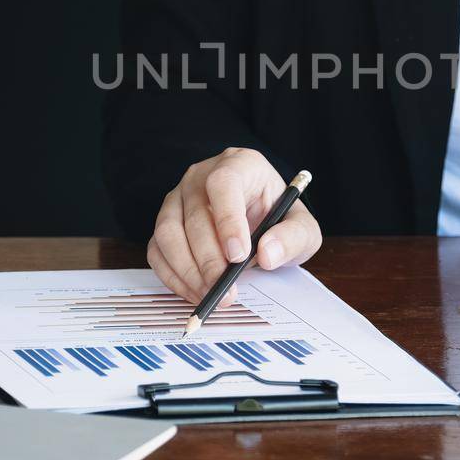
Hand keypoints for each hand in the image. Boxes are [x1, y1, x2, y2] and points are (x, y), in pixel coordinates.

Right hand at [147, 147, 322, 303]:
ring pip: (168, 232)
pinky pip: (157, 250)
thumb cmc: (279, 220)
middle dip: (209, 258)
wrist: (261, 226)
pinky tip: (196, 292)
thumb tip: (268, 254)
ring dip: (188, 270)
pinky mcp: (165, 223)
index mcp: (240, 164)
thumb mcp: (302, 229)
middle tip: (226, 290)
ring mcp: (178, 198)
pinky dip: (173, 277)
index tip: (238, 256)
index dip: (228, 219)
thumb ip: (293, 238)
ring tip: (212, 294)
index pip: (224, 183)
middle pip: (195, 213)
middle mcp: (202, 176)